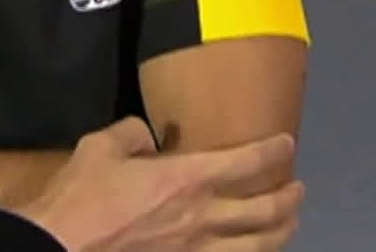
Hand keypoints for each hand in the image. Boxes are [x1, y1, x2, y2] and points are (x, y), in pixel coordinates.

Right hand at [19, 117, 302, 251]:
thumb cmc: (78, 202)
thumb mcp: (100, 148)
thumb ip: (132, 134)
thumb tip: (147, 137)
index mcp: (188, 179)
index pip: (249, 161)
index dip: (275, 150)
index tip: (287, 143)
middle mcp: (203, 218)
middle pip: (266, 211)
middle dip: (288, 199)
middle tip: (297, 190)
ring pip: (257, 248)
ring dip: (280, 235)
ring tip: (289, 226)